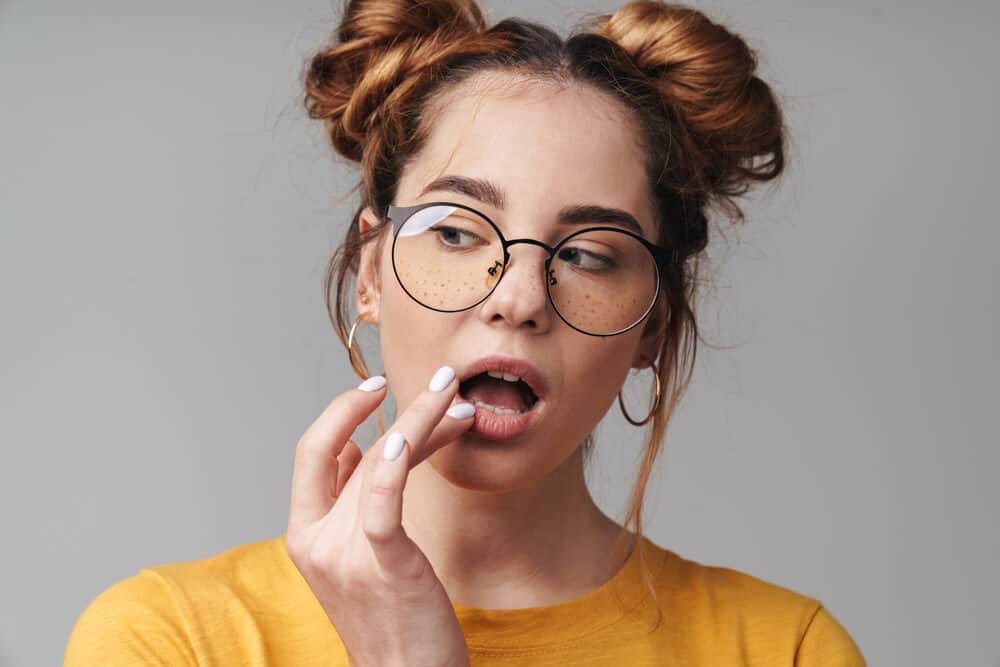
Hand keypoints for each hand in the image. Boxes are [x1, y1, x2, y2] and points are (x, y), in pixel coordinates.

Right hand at [285, 366, 475, 666]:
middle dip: (391, 404)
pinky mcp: (384, 563)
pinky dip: (399, 460)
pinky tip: (416, 431)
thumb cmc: (392, 620)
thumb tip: (372, 448)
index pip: (314, 453)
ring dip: (425, 421)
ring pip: (381, 461)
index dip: (341, 412)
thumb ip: (356, 505)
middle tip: (441, 381)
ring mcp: (345, 553)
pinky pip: (384, 498)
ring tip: (460, 402)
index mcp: (304, 535)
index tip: (377, 389)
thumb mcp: (361, 558)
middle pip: (349, 447)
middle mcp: (315, 540)